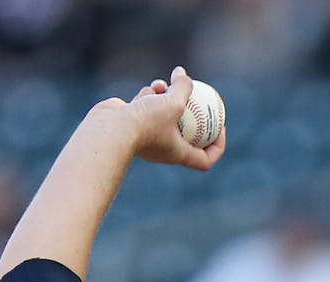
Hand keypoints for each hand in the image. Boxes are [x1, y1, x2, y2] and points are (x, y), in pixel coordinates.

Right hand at [94, 66, 225, 171]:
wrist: (109, 129)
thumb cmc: (145, 122)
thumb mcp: (173, 102)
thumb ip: (182, 87)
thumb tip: (182, 73)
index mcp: (178, 154)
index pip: (205, 160)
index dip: (217, 146)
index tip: (220, 127)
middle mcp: (164, 149)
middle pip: (187, 136)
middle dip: (194, 118)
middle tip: (201, 101)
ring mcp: (148, 137)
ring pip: (165, 117)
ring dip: (169, 99)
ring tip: (168, 86)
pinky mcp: (133, 124)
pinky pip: (148, 109)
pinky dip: (152, 97)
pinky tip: (153, 86)